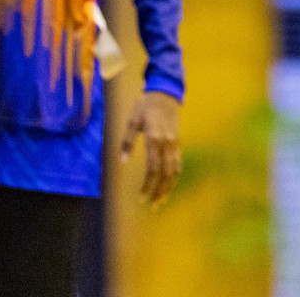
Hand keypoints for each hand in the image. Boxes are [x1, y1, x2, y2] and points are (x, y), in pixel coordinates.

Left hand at [121, 91, 181, 207]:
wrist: (165, 93)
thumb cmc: (145, 106)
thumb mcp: (132, 121)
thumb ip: (127, 142)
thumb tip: (122, 163)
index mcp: (154, 139)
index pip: (152, 169)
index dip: (148, 185)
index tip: (141, 198)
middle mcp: (167, 143)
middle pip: (166, 173)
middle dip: (160, 191)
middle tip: (153, 206)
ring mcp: (174, 143)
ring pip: (174, 170)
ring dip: (169, 187)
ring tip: (162, 200)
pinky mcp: (177, 142)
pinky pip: (178, 163)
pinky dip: (174, 176)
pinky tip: (169, 183)